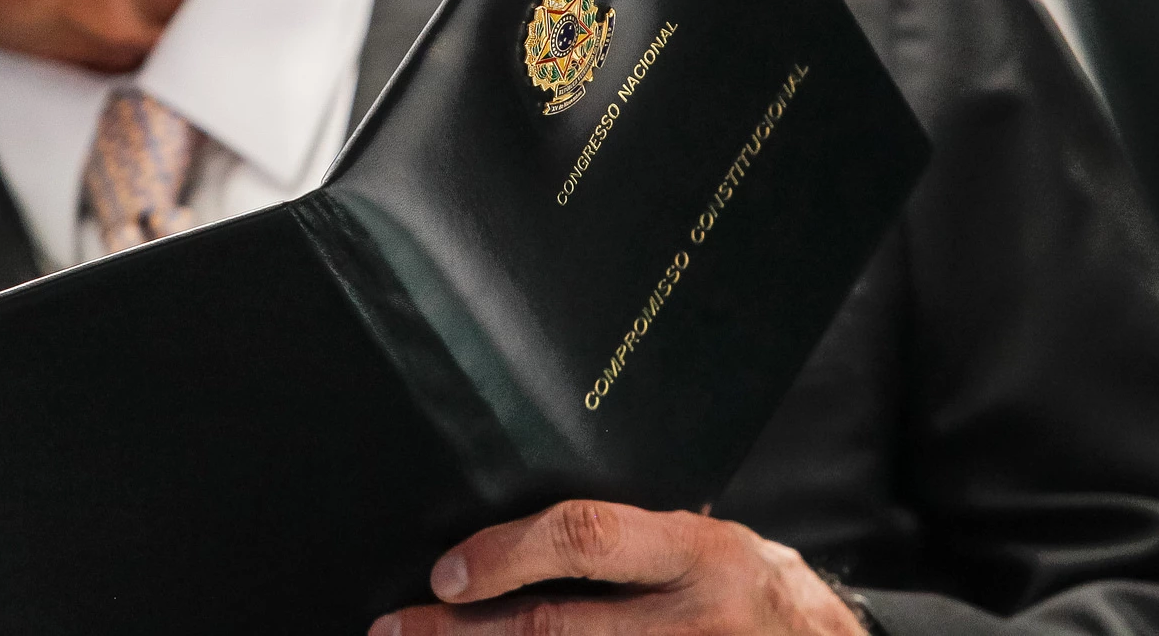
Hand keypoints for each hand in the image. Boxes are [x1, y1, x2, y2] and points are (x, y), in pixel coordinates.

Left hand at [369, 499, 862, 634]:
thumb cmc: (762, 591)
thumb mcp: (713, 541)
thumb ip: (636, 538)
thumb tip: (525, 532)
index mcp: (697, 553)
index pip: (586, 538)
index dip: (506, 554)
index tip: (447, 570)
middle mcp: (694, 622)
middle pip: (557, 631)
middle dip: (463, 634)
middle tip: (396, 630)